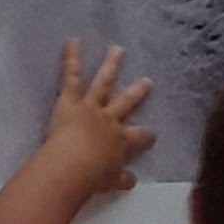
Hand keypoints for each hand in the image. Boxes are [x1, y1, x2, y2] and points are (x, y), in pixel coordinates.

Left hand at [45, 38, 154, 200]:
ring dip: (110, 65)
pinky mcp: (70, 100)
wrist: (73, 166)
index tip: (153, 134)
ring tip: (116, 49)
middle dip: (137, 92)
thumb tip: (132, 181)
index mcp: (121, 142)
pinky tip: (73, 41)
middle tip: (147, 81)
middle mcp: (110, 120)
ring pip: (103, 82)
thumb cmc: (91, 178)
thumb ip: (121, 179)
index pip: (139, 137)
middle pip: (126, 103)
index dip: (146, 136)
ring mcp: (91, 107)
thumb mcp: (111, 182)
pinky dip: (72, 58)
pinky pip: (71, 76)